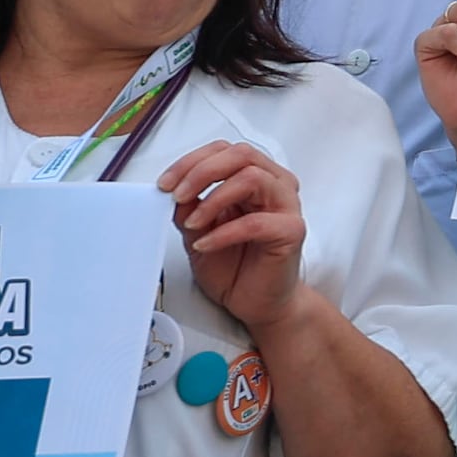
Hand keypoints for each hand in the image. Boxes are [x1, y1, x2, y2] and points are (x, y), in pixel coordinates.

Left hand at [159, 137, 313, 335]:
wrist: (259, 305)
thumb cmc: (236, 267)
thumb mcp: (199, 233)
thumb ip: (190, 208)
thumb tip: (173, 190)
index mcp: (255, 177)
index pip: (224, 151)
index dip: (191, 161)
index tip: (165, 183)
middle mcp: (275, 185)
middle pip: (241, 154)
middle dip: (201, 170)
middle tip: (176, 194)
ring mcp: (286, 206)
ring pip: (252, 178)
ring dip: (213, 198)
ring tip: (193, 223)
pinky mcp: (291, 231)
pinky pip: (256, 222)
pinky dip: (224, 232)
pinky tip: (206, 244)